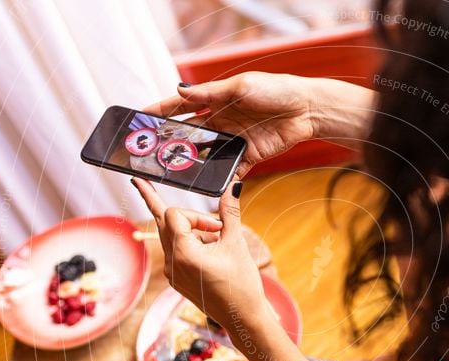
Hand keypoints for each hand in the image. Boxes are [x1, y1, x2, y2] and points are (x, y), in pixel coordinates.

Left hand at [132, 177, 268, 330]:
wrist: (243, 317)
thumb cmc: (241, 284)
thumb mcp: (236, 244)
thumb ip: (230, 212)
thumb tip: (232, 186)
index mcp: (183, 253)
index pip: (175, 215)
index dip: (197, 215)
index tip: (218, 226)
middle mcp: (173, 263)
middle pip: (162, 223)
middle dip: (154, 201)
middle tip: (138, 181)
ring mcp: (173, 273)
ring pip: (171, 238)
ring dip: (189, 230)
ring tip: (215, 237)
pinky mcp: (177, 279)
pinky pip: (176, 253)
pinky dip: (190, 245)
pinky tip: (210, 251)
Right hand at [143, 72, 316, 176]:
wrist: (307, 109)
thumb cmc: (275, 90)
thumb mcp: (240, 87)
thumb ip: (210, 94)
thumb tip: (180, 91)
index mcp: (217, 100)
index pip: (182, 106)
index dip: (161, 111)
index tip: (141, 117)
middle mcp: (222, 120)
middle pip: (190, 133)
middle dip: (171, 141)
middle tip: (150, 151)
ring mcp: (235, 139)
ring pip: (207, 154)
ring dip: (192, 162)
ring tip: (173, 171)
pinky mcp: (249, 156)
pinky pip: (231, 170)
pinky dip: (220, 178)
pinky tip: (208, 185)